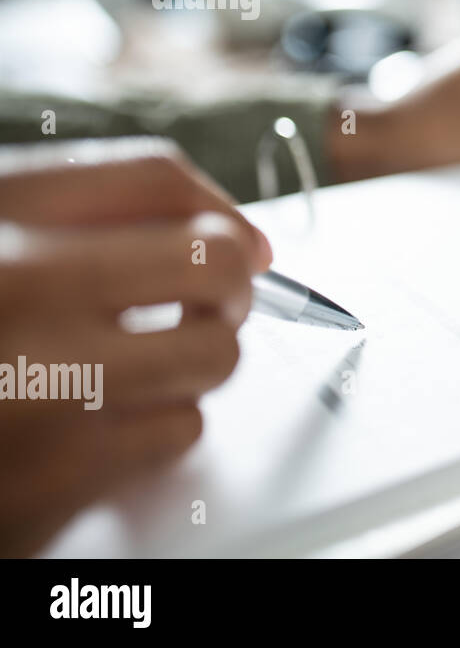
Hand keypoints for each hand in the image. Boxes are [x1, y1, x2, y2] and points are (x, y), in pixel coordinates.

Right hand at [0, 139, 270, 555]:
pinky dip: (158, 430)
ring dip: (197, 362)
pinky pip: (178, 431)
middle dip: (230, 288)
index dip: (221, 209)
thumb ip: (71, 225)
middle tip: (212, 308)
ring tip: (149, 369)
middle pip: (211, 261)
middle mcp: (19, 286)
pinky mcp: (57, 474)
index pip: (154, 177)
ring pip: (213, 354)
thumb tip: (238, 242)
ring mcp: (41, 382)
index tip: (245, 243)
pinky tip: (107, 426)